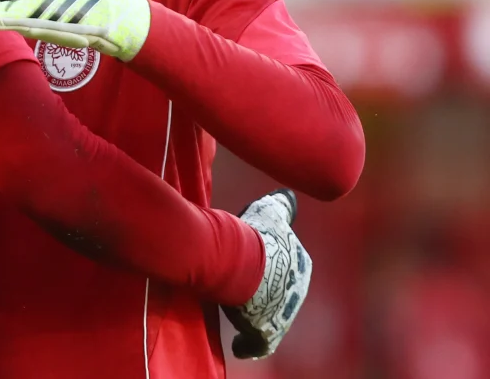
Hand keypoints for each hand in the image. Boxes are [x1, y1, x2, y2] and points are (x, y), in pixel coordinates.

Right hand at [224, 189, 311, 358]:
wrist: (243, 263)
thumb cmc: (256, 235)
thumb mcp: (270, 212)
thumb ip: (282, 205)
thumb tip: (289, 195)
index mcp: (302, 265)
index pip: (287, 268)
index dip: (269, 267)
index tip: (252, 266)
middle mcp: (298, 292)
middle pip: (279, 295)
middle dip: (265, 295)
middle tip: (241, 290)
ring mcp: (284, 315)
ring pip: (269, 318)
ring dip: (256, 318)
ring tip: (236, 313)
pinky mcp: (267, 333)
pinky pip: (258, 344)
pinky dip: (249, 345)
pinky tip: (239, 344)